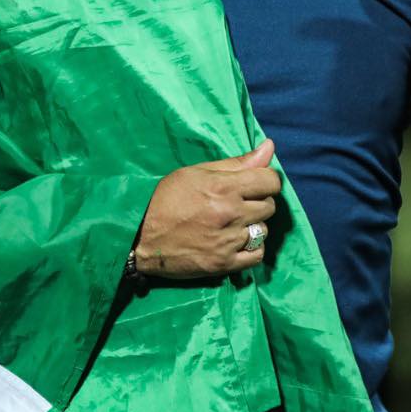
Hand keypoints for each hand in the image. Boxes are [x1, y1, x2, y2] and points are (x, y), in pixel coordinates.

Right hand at [134, 140, 281, 279]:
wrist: (140, 237)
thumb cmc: (166, 199)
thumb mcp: (195, 172)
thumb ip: (235, 163)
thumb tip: (270, 147)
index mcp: (224, 187)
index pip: (271, 181)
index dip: (266, 180)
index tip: (255, 183)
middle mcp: (230, 214)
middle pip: (269, 206)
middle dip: (258, 202)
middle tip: (238, 203)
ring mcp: (228, 241)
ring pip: (264, 231)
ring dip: (253, 226)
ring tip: (233, 223)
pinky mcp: (224, 265)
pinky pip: (257, 255)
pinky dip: (252, 248)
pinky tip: (237, 241)